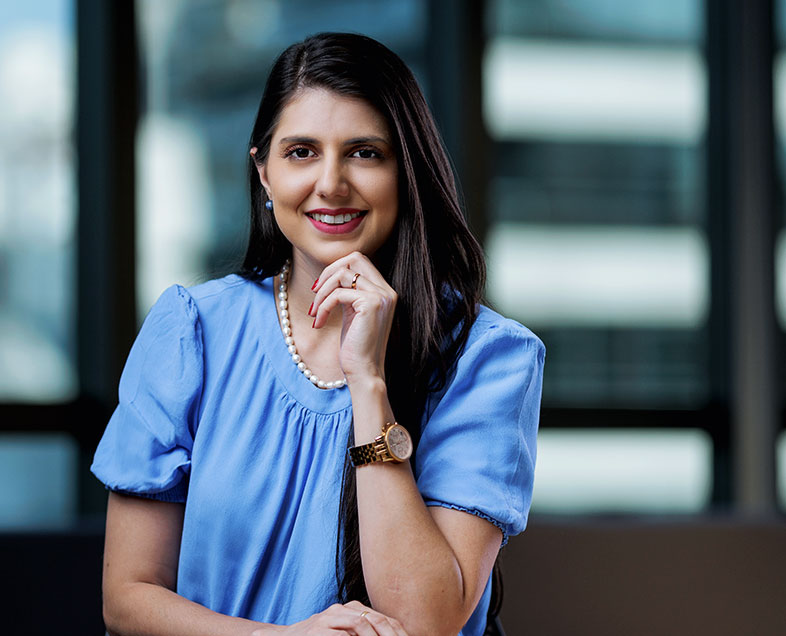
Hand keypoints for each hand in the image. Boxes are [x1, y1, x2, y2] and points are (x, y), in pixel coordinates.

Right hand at [268, 601, 408, 635]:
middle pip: (377, 621)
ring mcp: (332, 616)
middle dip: (392, 635)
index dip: (398, 633)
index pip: (383, 620)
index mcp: (353, 610)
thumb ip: (359, 633)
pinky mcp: (321, 627)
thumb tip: (390, 635)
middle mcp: (344, 609)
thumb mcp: (342, 634)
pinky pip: (345, 634)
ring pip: (363, 625)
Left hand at [310, 252, 396, 382]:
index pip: (360, 261)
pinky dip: (324, 306)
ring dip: (322, 292)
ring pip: (343, 274)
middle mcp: (387, 290)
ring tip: (315, 312)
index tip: (319, 289)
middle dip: (329, 272)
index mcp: (384, 291)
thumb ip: (348, 292)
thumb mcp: (352, 313)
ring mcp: (381, 296)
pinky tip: (319, 322)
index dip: (336, 269)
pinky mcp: (371, 304)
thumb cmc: (356, 347)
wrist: (365, 372)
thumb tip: (329, 274)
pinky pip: (338, 294)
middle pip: (355, 258)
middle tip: (314, 292)